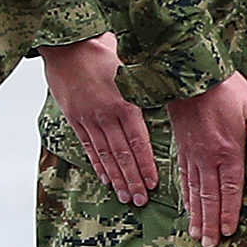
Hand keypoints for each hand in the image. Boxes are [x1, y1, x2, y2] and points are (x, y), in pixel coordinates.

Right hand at [41, 35, 156, 205]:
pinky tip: (105, 179)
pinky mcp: (74, 119)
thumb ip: (151, 83)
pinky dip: (97, 164)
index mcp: (124, 103)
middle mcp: (105, 115)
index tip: (153, 182)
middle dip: (132, 179)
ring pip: (104, 155)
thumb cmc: (105, 51)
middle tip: (141, 199)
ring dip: (116, 177)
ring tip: (125, 196)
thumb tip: (178, 87)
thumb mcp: (133, 65)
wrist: (67, 46)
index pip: (137, 141)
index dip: (145, 163)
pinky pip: (88, 146)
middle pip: (120, 154)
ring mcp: (87, 119)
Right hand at [165, 74, 246, 246]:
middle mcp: (207, 158)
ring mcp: (191, 155)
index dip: (230, 212)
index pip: (230, 189)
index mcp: (228, 152)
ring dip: (196, 214)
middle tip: (209, 245)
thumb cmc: (226, 91)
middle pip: (210, 197)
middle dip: (211, 222)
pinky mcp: (181, 149)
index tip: (229, 232)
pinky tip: (186, 207)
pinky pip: (183, 178)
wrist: (190, 76)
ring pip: (194, 191)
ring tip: (196, 234)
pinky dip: (185, 196)